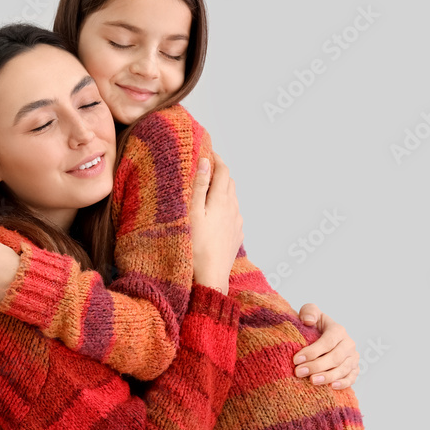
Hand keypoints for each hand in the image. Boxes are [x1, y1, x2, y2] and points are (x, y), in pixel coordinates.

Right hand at [190, 152, 243, 292]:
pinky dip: (225, 206)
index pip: (223, 171)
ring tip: (208, 189)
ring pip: (232, 198)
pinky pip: (233, 214)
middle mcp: (233, 209)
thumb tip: (205, 162)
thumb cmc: (195, 247)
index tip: (207, 150)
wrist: (210, 278)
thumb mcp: (192, 214)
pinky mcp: (236, 236)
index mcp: (221, 200)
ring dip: (222, 189)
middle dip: (219, 172)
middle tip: (205, 167)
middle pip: (229, 182)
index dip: (216, 158)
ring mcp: (237, 223)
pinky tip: (215, 214)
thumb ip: (198, 187)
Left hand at [292, 304, 359, 389]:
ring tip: (312, 381)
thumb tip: (308, 320)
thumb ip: (309, 311)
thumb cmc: (314, 325)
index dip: (312, 352)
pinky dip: (343, 383)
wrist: (321, 336)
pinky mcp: (354, 369)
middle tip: (299, 372)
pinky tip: (331, 386)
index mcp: (338, 330)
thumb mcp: (310, 313)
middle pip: (335, 357)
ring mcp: (353, 357)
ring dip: (328, 376)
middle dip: (316, 366)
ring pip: (343, 369)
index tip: (296, 360)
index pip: (327, 342)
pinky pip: (352, 378)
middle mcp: (348, 344)